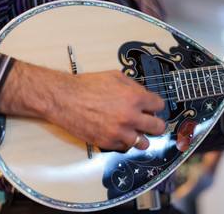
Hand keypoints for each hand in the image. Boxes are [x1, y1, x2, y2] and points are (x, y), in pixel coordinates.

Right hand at [0, 61, 165, 150]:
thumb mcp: (114, 76)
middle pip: (158, 127)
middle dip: (154, 124)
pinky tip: (117, 133)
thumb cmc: (85, 87)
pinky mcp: (108, 142)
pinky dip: (124, 141)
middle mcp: (129, 117)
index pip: (159, 106)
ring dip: (140, 136)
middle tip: (148, 122)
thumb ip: (134, 86)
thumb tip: (145, 95)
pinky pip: (125, 148)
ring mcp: (119, 132)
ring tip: (132, 130)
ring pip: (144, 143)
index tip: (151, 108)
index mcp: (134, 98)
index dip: (155, 106)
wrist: (64, 99)